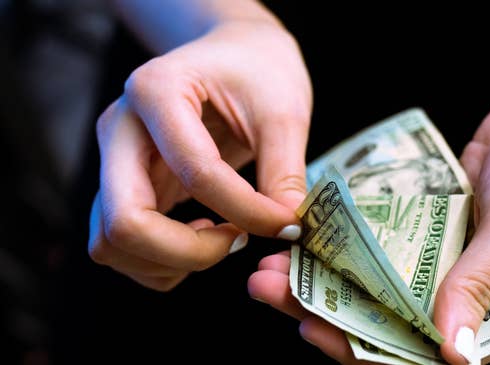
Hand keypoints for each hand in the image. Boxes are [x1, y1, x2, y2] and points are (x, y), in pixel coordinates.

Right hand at [88, 19, 311, 290]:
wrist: (235, 55)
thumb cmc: (257, 71)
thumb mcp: (283, 111)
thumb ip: (285, 172)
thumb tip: (287, 229)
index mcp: (156, 91)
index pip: (194, 172)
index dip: (246, 210)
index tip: (286, 223)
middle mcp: (119, 128)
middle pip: (124, 221)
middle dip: (188, 252)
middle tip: (238, 242)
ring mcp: (114, 160)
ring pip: (110, 243)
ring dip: (169, 261)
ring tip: (222, 239)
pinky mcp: (124, 186)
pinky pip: (120, 246)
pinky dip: (160, 261)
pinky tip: (202, 237)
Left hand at [248, 80, 489, 362]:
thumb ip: (481, 281)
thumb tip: (448, 350)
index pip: (433, 355)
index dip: (370, 349)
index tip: (315, 329)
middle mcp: (480, 299)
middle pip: (397, 324)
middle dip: (333, 312)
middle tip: (273, 291)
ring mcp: (456, 265)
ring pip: (385, 287)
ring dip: (332, 279)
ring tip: (275, 266)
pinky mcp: (439, 232)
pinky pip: (390, 248)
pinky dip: (353, 245)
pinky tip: (313, 236)